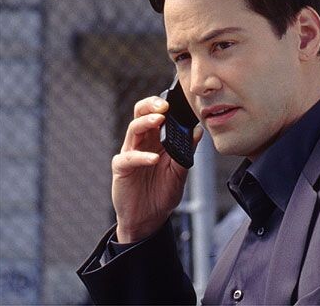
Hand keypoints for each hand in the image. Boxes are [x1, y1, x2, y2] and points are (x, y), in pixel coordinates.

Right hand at [111, 96, 202, 242]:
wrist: (149, 219)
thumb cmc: (162, 193)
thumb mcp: (180, 171)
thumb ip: (187, 151)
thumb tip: (197, 131)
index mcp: (156, 140)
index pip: (156, 114)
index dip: (163, 105)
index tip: (177, 100)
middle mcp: (142, 143)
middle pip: (140, 114)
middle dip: (151, 106)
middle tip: (164, 105)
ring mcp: (130, 154)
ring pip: (134, 129)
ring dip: (146, 122)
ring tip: (160, 120)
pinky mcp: (122, 168)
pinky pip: (129, 158)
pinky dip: (141, 156)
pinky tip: (153, 159)